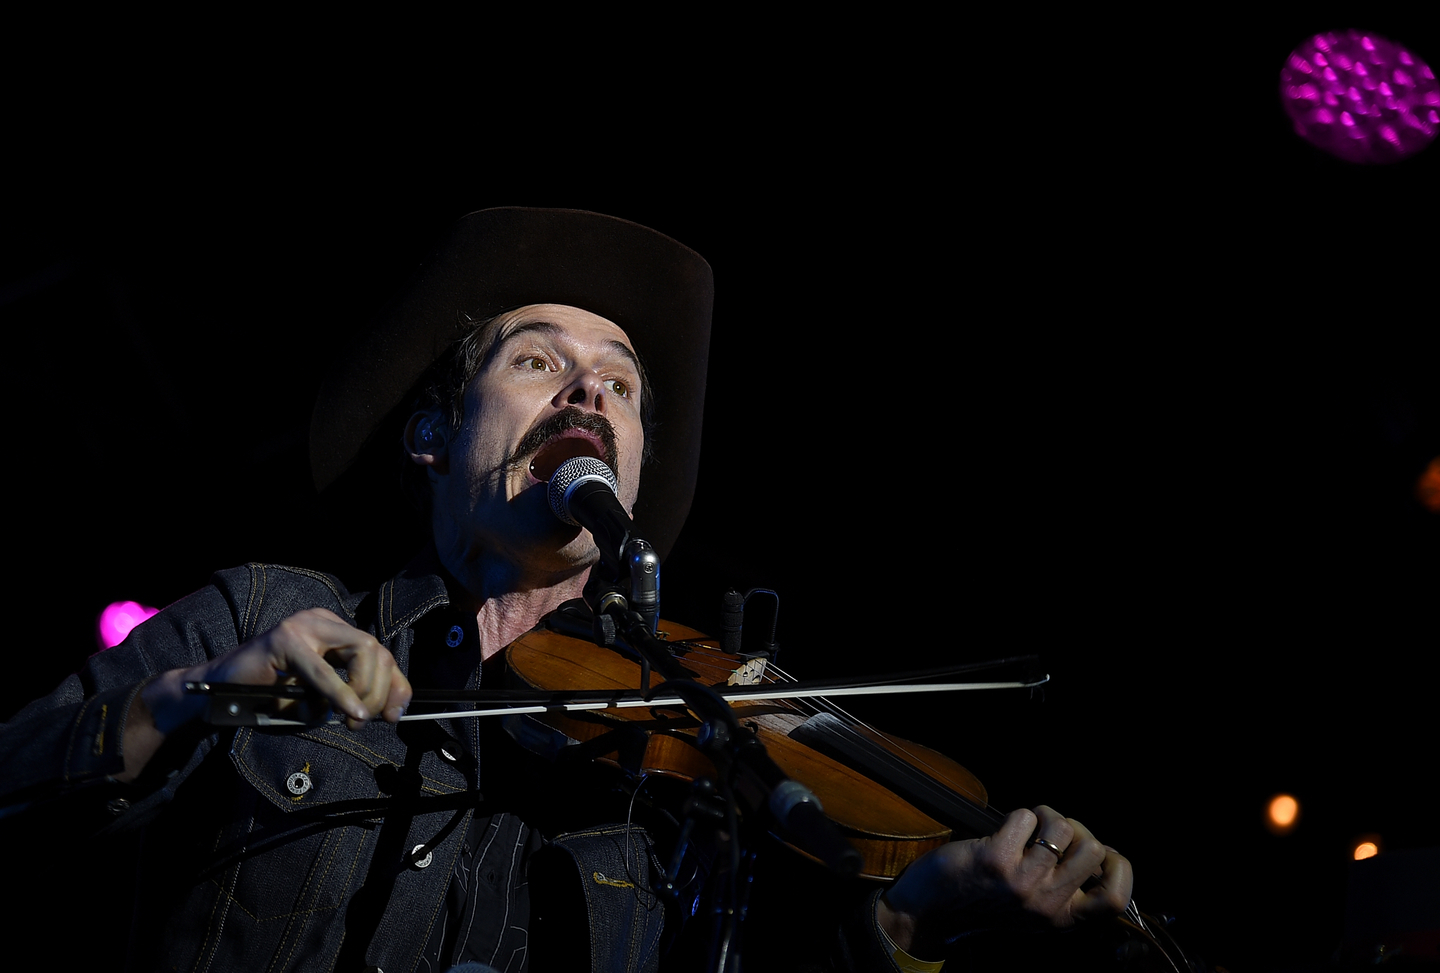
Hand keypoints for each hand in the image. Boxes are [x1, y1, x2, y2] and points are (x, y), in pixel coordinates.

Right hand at [191, 608, 411, 729]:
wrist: (219, 693)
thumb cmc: (270, 696)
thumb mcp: (321, 699)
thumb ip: (355, 697)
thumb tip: (392, 711)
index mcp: (334, 631)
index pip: (381, 653)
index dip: (396, 685)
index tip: (396, 715)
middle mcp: (323, 621)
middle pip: (376, 650)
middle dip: (380, 691)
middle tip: (362, 721)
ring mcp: (303, 626)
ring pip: (360, 651)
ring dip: (363, 691)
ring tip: (350, 717)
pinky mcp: (285, 640)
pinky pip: (323, 670)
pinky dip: (342, 693)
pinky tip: (350, 710)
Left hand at [877, 806, 1132, 955]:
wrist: (929, 912)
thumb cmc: (982, 903)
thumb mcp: (1032, 910)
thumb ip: (1064, 890)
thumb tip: (1099, 852)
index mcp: (1062, 919)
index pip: (1116, 900)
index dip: (1119, 867)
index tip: (1103, 851)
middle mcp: (1047, 905)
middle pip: (1095, 848)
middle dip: (1077, 828)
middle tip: (1052, 832)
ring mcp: (1023, 882)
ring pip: (1064, 827)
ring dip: (1046, 816)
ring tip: (1028, 826)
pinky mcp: (997, 859)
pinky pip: (1026, 816)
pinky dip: (1019, 815)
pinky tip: (1007, 828)